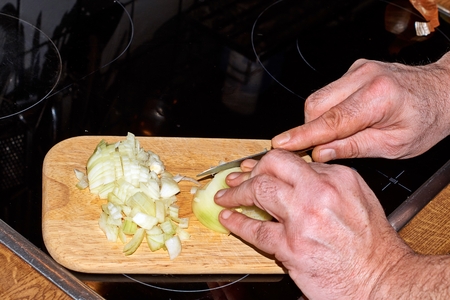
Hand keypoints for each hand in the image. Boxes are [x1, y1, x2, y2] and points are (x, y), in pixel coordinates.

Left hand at [215, 149, 413, 298]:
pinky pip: (256, 230)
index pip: (292, 160)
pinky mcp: (292, 247)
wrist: (382, 280)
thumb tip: (292, 178)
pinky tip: (229, 219)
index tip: (254, 168)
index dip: (267, 163)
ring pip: (259, 191)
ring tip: (225, 196)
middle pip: (272, 167)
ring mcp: (304, 218)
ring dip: (236, 193)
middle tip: (235, 179)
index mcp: (337, 178)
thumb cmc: (372, 245)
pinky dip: (237, 223)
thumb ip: (326, 183)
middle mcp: (320, 192)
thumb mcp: (358, 199)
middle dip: (248, 172)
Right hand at [272, 56, 449, 161]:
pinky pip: (328, 92)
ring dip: (318, 120)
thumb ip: (355, 147)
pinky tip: (343, 121)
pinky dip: (327, 110)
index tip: (281, 144)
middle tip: (314, 149)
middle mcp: (365, 77)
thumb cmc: (428, 119)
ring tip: (334, 136)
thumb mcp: (396, 145)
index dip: (303, 135)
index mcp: (379, 98)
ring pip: (318, 97)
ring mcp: (359, 71)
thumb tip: (322, 153)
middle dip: (310, 129)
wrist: (444, 91)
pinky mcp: (355, 71)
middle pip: (316, 104)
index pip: (331, 120)